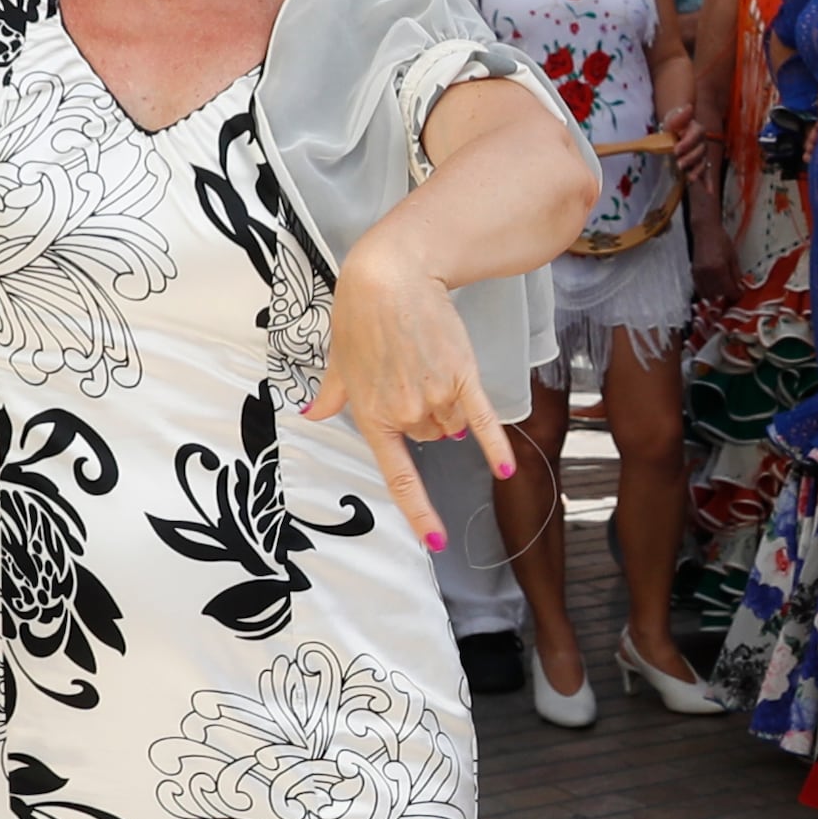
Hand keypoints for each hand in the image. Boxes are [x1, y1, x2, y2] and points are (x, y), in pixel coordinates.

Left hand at [308, 226, 520, 551]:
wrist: (392, 277)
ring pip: (452, 425)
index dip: (420, 513)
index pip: (400, 477)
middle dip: (424, 417)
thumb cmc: (360, 314)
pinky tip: (505, 467)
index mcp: (371, 416)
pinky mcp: (462, 377)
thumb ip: (330, 395)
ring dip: (447, 408)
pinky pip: (482, 421)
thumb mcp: (337, 359)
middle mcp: (405, 415)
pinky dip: (495, 443)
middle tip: (409, 372)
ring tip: (429, 364)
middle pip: (429, 438)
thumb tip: (311, 414)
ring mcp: (435, 398)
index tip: (438, 541)